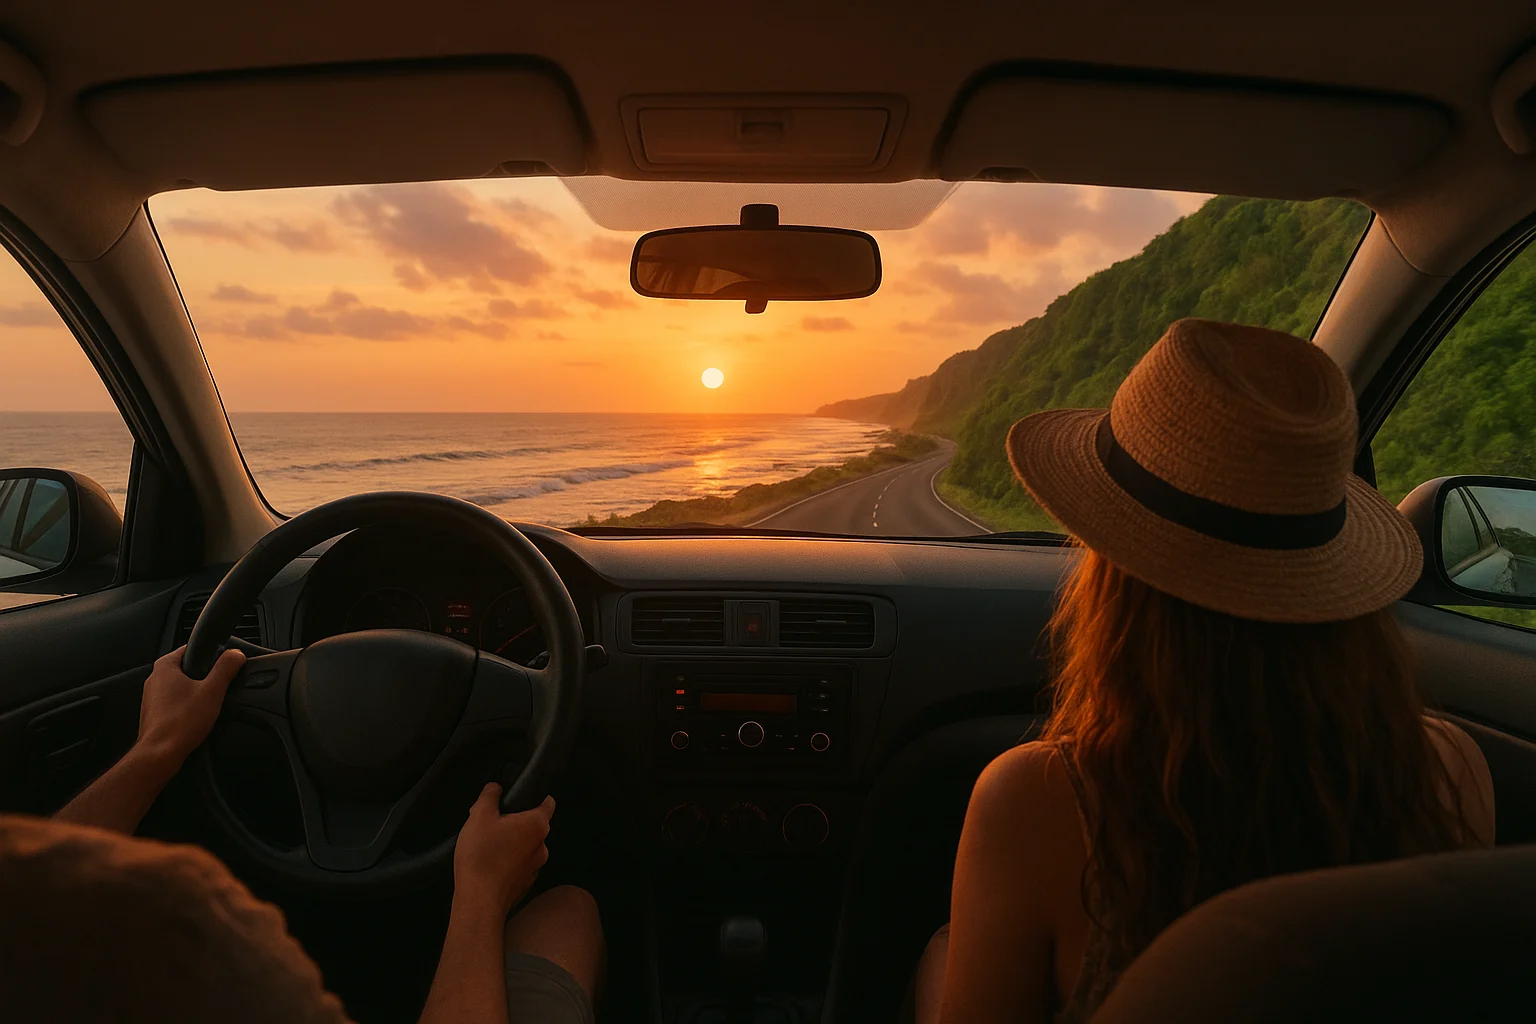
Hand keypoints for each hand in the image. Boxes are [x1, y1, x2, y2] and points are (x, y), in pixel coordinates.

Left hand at [136, 645, 245, 766]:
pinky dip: (186, 707)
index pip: (190, 648)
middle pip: (187, 668)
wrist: (160, 754)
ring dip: (195, 693)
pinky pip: (175, 703)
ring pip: (180, 687)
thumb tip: (236, 654)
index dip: (210, 653)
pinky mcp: (154, 713)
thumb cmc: (180, 723)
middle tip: (217, 688)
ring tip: (207, 706)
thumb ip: (225, 669)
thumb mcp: (212, 691)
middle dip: (204, 676)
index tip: (223, 662)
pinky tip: (196, 718)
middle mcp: (154, 679)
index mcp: (165, 667)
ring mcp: (151, 697)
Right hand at [453, 783, 553, 917]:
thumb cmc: (482, 857)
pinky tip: (490, 865)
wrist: (479, 901)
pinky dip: (508, 863)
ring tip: (488, 847)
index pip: (548, 802)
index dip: (535, 796)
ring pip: (526, 847)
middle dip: (516, 822)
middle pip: (534, 825)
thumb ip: (489, 796)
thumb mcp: (479, 816)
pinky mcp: (525, 883)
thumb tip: (495, 787)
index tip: (519, 798)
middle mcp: (542, 845)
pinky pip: (519, 866)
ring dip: (512, 844)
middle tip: (493, 824)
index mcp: (537, 824)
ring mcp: (535, 867)